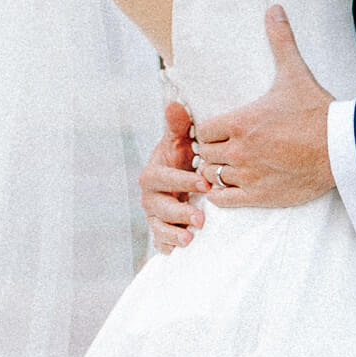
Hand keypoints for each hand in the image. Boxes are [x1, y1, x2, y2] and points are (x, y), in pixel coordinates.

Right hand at [139, 99, 207, 254]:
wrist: (180, 180)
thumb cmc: (182, 158)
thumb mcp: (181, 142)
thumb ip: (178, 127)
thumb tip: (175, 105)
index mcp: (153, 174)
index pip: (162, 178)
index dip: (181, 181)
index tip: (205, 183)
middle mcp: (150, 196)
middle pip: (159, 207)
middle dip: (179, 212)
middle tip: (201, 219)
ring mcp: (154, 215)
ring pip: (159, 226)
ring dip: (173, 233)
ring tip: (190, 238)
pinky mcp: (161, 231)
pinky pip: (160, 242)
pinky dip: (167, 246)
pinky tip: (179, 251)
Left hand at [194, 6, 335, 207]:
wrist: (340, 148)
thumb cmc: (316, 111)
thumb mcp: (294, 73)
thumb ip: (280, 41)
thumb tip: (275, 9)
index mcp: (241, 121)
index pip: (203, 130)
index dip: (209, 130)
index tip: (220, 130)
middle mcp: (239, 149)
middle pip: (205, 153)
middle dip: (213, 150)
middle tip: (226, 148)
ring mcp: (248, 174)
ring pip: (212, 176)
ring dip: (217, 172)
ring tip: (231, 166)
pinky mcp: (259, 196)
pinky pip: (223, 199)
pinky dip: (223, 194)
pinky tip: (233, 185)